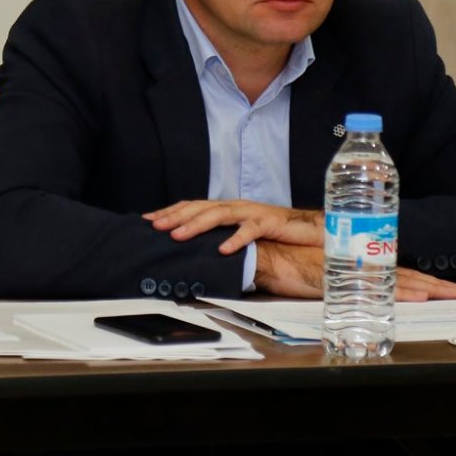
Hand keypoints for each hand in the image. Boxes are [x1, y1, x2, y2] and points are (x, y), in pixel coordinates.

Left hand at [145, 200, 322, 253]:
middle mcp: (236, 206)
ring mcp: (252, 212)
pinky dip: (235, 239)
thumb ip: (221, 235)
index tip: (149, 220)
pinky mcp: (269, 222)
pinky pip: (250, 231)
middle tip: (155, 226)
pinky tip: (223, 249)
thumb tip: (196, 248)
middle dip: (176, 216)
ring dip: (196, 224)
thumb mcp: (241, 232)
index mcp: (227, 208)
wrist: (307, 228)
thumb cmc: (273, 232)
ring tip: (178, 235)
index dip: (171, 211)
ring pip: (220, 215)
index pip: (194, 206)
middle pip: (201, 207)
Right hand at [251, 241, 455, 300]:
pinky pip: (369, 288)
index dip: (423, 278)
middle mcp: (358, 262)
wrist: (262, 252)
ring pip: (393, 279)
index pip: (398, 270)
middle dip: (434, 283)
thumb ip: (345, 277)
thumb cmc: (289, 259)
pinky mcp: (336, 279)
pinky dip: (393, 293)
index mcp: (358, 261)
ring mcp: (349, 269)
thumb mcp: (323, 269)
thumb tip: (363, 289)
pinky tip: (412, 296)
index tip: (446, 285)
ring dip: (422, 287)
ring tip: (446, 292)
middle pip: (404, 273)